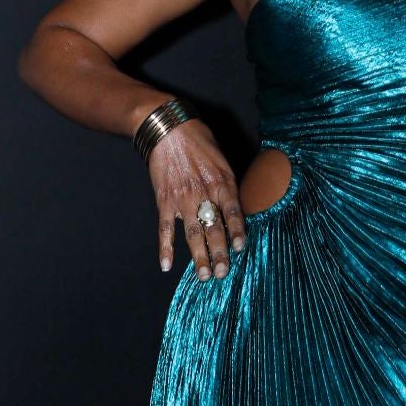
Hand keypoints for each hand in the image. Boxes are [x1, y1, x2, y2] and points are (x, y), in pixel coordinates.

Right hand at [149, 121, 247, 278]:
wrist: (168, 129)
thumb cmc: (199, 141)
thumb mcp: (222, 160)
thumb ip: (228, 186)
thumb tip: (235, 210)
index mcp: (222, 182)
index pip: (233, 212)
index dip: (237, 231)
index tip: (241, 248)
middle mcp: (204, 193)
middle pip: (214, 228)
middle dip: (220, 253)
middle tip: (223, 273)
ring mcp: (183, 199)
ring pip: (193, 233)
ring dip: (199, 257)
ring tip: (204, 276)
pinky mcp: (165, 200)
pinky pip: (165, 228)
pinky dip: (165, 247)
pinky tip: (166, 265)